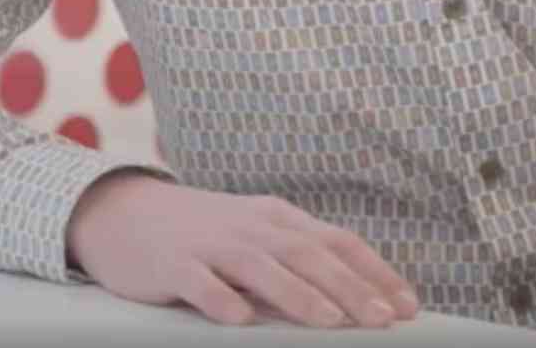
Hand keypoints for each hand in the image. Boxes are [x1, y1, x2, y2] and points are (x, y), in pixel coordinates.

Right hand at [65, 172, 419, 328]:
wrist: (128, 214)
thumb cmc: (206, 234)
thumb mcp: (257, 237)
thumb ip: (298, 261)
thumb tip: (354, 298)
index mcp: (278, 219)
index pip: (336, 242)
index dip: (374, 271)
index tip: (407, 305)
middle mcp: (252, 226)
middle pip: (307, 253)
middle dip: (350, 287)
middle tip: (383, 319)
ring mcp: (212, 243)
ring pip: (261, 266)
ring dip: (298, 294)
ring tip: (330, 321)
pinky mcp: (174, 264)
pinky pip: (200, 283)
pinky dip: (221, 299)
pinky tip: (239, 319)